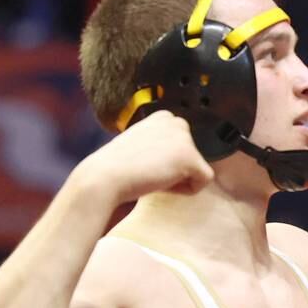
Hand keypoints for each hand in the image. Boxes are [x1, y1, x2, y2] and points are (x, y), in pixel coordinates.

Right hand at [75, 110, 214, 202]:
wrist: (104, 176)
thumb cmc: (116, 167)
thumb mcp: (141, 145)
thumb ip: (160, 145)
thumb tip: (172, 159)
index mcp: (163, 117)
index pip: (181, 147)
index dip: (166, 162)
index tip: (146, 164)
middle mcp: (176, 121)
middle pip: (192, 158)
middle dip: (176, 170)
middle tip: (150, 172)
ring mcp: (184, 138)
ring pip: (197, 170)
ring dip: (178, 180)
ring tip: (153, 176)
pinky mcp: (190, 156)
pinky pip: (203, 181)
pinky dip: (186, 190)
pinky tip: (162, 183)